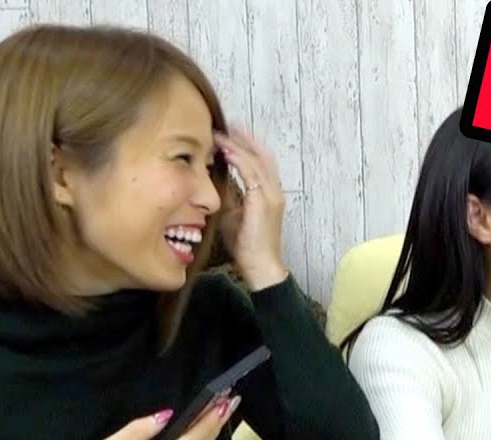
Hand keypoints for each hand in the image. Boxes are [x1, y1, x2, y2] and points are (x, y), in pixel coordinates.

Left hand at [215, 126, 287, 290]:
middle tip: (228, 124)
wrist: (260, 265)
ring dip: (239, 145)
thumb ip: (229, 195)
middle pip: (262, 155)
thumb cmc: (247, 244)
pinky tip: (226, 151)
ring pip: (257, 161)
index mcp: (269, 193)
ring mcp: (271, 195)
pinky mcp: (264, 202)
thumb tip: (215, 179)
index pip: (260, 161)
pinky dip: (239, 160)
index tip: (229, 133)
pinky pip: (252, 174)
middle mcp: (274, 191)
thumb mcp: (234, 214)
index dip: (246, 145)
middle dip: (245, 138)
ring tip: (222, 134)